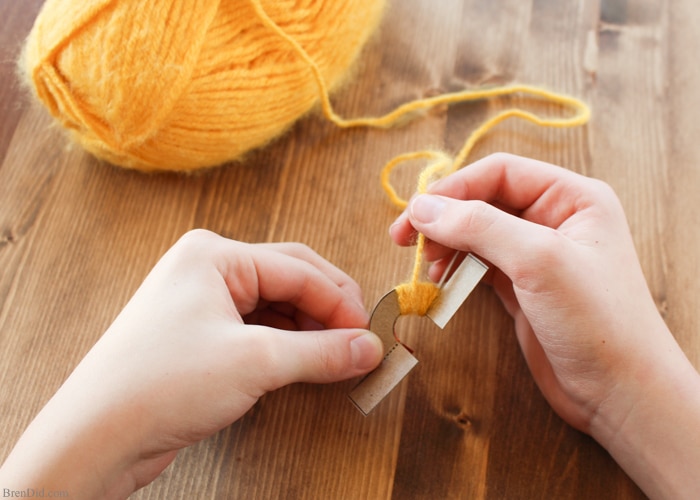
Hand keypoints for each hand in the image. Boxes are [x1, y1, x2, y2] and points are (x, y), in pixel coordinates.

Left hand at [0, 230, 382, 497]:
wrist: (96, 437)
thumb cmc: (163, 384)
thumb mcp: (255, 362)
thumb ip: (321, 352)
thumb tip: (370, 347)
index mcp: (214, 254)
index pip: (297, 268)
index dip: (340, 301)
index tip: (370, 333)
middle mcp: (207, 269)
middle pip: (288, 279)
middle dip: (328, 309)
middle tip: (361, 339)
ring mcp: (201, 301)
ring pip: (275, 306)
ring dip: (309, 329)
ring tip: (338, 355)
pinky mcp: (199, 334)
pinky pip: (256, 328)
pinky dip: (286, 344)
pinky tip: (305, 362)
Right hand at [390, 153, 699, 498]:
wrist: (620, 393)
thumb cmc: (596, 320)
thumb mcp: (538, 260)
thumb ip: (479, 226)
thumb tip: (421, 207)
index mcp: (572, 197)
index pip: (500, 173)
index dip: (454, 188)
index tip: (415, 212)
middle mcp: (555, 220)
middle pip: (484, 201)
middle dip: (444, 216)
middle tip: (405, 238)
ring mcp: (537, 255)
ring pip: (478, 233)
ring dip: (447, 243)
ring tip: (426, 263)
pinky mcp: (523, 288)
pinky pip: (480, 265)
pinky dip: (456, 269)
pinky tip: (440, 281)